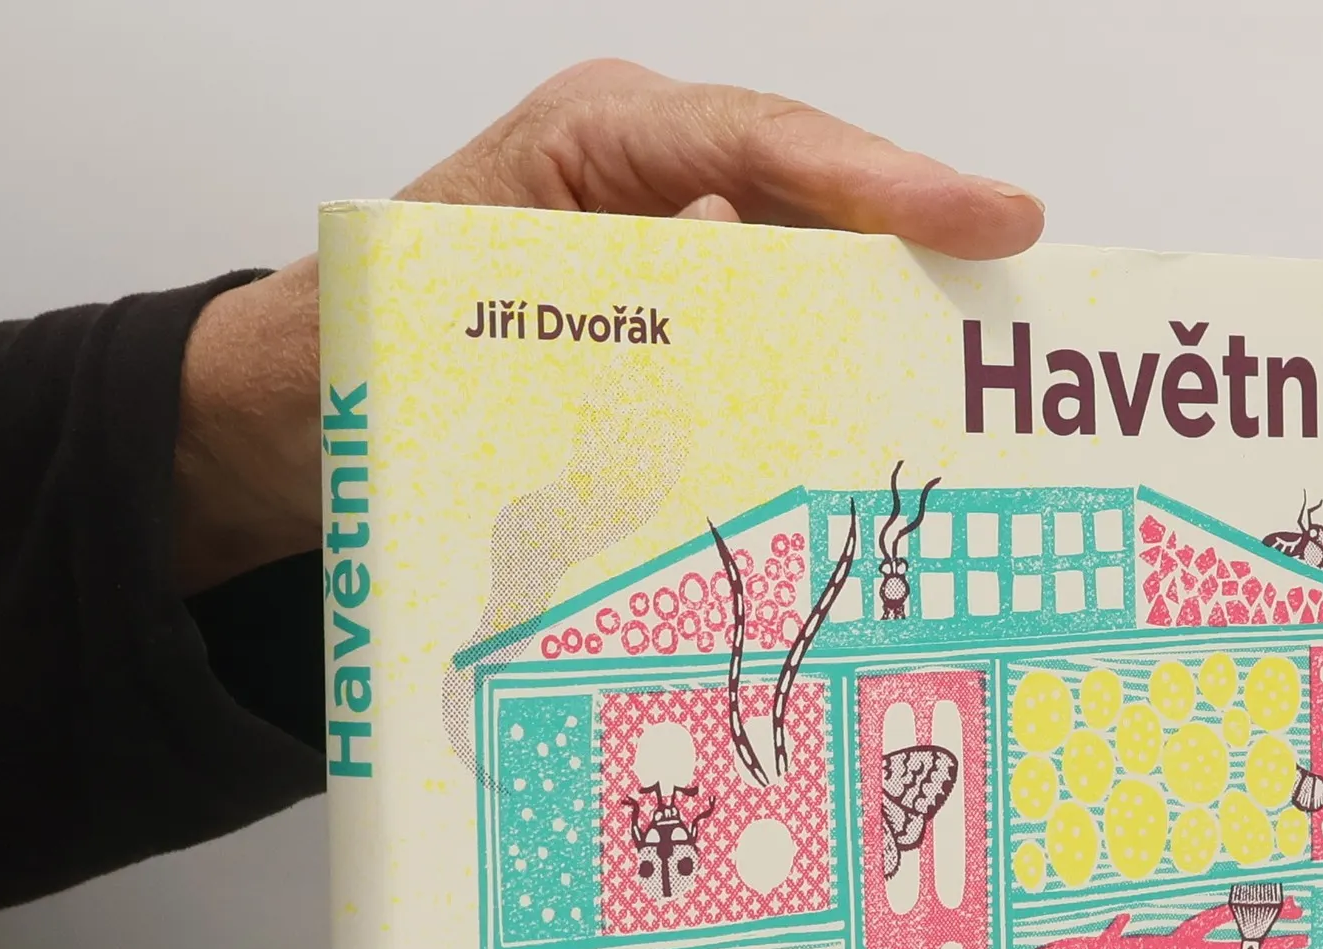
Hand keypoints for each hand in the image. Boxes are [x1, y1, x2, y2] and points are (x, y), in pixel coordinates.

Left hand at [174, 60, 1043, 593]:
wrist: (305, 412)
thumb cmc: (364, 340)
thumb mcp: (464, 304)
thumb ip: (598, 290)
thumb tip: (725, 258)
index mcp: (600, 136)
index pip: (768, 139)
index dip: (887, 180)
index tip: (990, 218)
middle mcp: (653, 180)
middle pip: (815, 200)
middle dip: (917, 253)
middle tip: (1016, 316)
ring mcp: (673, 254)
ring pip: (807, 277)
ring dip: (880, 335)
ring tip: (973, 391)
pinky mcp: (680, 329)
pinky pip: (772, 344)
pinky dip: (823, 385)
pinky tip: (877, 438)